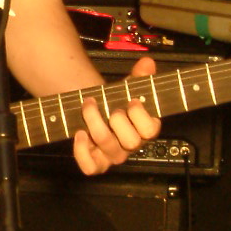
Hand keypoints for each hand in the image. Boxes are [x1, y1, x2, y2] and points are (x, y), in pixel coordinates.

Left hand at [72, 55, 160, 175]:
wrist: (95, 112)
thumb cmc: (114, 102)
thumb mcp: (128, 87)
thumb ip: (140, 76)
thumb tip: (147, 63)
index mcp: (144, 129)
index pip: (151, 130)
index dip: (140, 115)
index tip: (131, 101)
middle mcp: (130, 146)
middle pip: (131, 141)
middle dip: (117, 119)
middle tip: (110, 106)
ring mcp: (112, 155)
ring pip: (107, 145)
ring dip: (94, 121)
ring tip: (88, 105)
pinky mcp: (95, 163)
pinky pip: (90, 167)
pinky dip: (82, 150)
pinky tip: (80, 133)